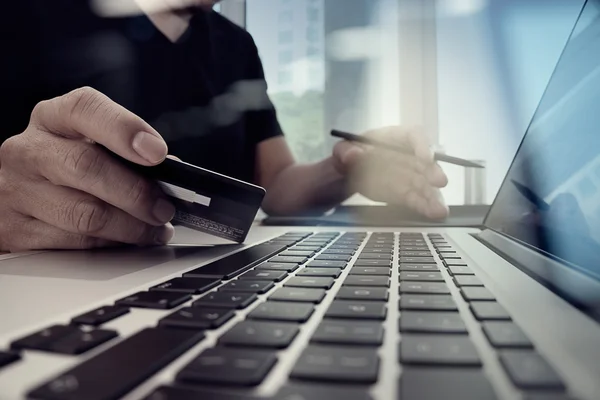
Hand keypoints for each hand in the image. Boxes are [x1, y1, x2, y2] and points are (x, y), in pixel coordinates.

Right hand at [0, 87, 175, 251]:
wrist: (15, 194)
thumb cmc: (64, 167)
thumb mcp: (89, 145)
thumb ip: (126, 153)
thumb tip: (172, 176)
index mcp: (53, 119)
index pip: (85, 109)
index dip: (124, 129)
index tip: (156, 152)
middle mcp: (28, 150)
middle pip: (87, 166)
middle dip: (137, 192)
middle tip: (164, 208)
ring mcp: (17, 190)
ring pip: (84, 213)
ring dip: (131, 226)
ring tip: (154, 229)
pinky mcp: (15, 230)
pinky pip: (73, 243)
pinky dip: (109, 244)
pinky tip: (125, 240)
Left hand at [332, 126, 448, 218]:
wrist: (348, 173)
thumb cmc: (351, 154)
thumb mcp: (344, 149)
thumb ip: (346, 150)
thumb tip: (353, 154)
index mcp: (395, 137)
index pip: (414, 135)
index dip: (423, 144)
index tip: (426, 157)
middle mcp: (408, 155)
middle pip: (425, 161)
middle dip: (433, 171)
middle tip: (439, 182)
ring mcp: (409, 175)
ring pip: (424, 184)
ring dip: (433, 195)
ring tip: (440, 209)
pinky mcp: (405, 192)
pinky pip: (416, 199)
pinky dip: (425, 206)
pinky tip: (434, 213)